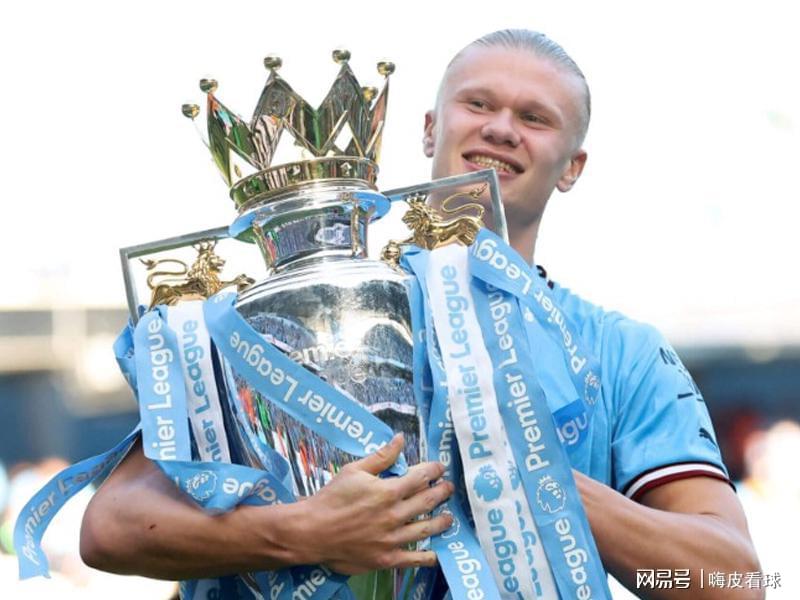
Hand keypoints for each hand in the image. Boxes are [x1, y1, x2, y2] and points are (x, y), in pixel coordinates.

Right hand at [293, 433, 453, 574]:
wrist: (312, 531)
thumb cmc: (331, 498)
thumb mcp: (354, 470)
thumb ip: (381, 456)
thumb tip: (400, 439)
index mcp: (388, 491)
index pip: (420, 477)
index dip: (434, 470)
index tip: (440, 467)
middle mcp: (394, 515)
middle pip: (428, 501)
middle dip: (442, 492)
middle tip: (449, 488)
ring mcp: (392, 539)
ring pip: (426, 529)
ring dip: (442, 521)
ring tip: (449, 517)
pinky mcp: (387, 558)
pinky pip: (414, 558)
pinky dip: (429, 556)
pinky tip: (437, 552)